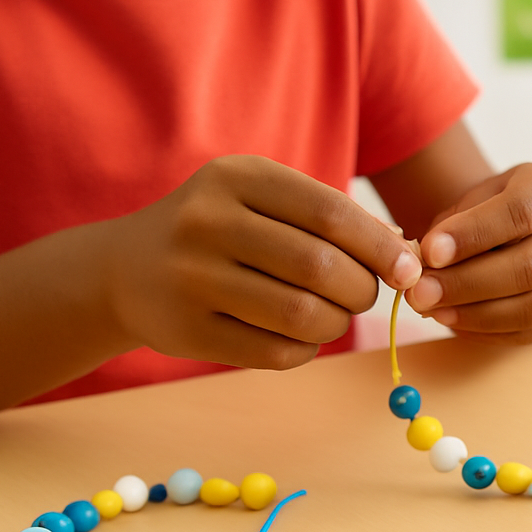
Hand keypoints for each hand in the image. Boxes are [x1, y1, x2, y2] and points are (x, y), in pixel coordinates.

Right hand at [104, 155, 419, 369]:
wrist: (123, 270)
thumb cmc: (220, 231)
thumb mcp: (263, 201)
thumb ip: (329, 219)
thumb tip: (405, 253)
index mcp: (236, 178)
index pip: (330, 213)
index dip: (380, 246)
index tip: (408, 270)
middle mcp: (208, 222)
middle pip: (320, 267)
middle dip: (361, 289)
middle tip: (362, 296)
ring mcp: (192, 278)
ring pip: (301, 315)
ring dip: (336, 324)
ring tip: (332, 316)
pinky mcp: (188, 331)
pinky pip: (274, 353)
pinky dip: (305, 349)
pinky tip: (298, 336)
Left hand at [403, 163, 531, 343]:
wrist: (510, 228)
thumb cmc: (485, 210)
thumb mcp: (469, 201)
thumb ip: (452, 227)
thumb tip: (429, 263)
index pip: (520, 213)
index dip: (474, 235)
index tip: (429, 252)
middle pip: (531, 266)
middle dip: (468, 284)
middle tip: (420, 292)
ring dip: (475, 313)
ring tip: (432, 309)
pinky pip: (529, 330)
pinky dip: (485, 330)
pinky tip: (452, 320)